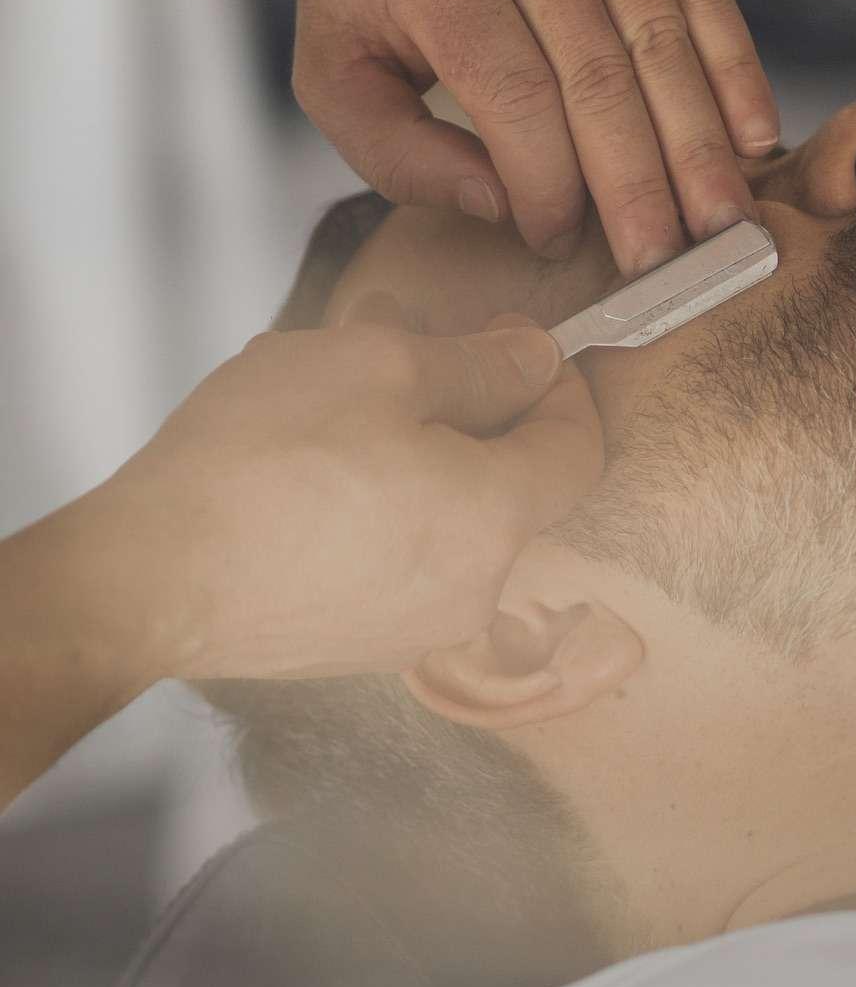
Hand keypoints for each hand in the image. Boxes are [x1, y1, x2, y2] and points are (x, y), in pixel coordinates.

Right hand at [95, 303, 602, 681]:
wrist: (144, 580)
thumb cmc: (263, 462)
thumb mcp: (382, 366)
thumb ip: (481, 363)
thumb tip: (537, 360)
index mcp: (496, 521)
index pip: (579, 449)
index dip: (562, 386)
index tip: (518, 344)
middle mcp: (470, 591)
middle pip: (506, 478)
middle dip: (463, 398)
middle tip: (405, 342)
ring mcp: (408, 629)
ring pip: (441, 508)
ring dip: (408, 437)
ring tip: (332, 382)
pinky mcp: (349, 644)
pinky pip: (391, 550)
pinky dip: (372, 493)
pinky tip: (303, 451)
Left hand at [277, 0, 779, 277]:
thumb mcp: (331, 66)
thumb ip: (399, 155)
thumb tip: (503, 207)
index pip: (517, 97)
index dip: (551, 187)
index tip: (560, 243)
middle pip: (602, 74)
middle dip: (643, 186)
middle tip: (672, 267)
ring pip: (663, 37)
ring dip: (700, 144)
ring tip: (723, 225)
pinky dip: (733, 67)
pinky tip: (752, 137)